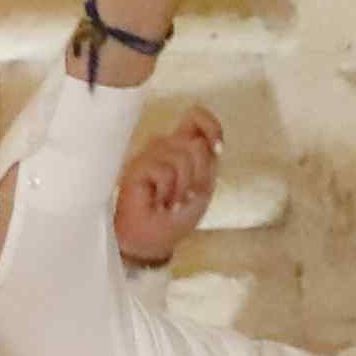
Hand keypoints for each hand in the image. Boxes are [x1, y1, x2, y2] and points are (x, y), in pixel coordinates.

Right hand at [111, 111, 222, 269]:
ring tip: (171, 202)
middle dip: (198, 175)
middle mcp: (166, 146)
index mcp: (184, 146)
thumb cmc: (177, 215)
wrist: (154, 239)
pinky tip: (158, 203)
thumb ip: (206, 159)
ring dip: (182, 188)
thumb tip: (202, 140)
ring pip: (182, 157)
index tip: (218, 149)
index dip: (212, 126)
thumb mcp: (203, 186)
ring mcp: (150, 154)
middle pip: (195, 143)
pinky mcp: (137, 166)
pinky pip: (165, 172)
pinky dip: (167, 193)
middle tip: (186, 196)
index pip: (197, 116)